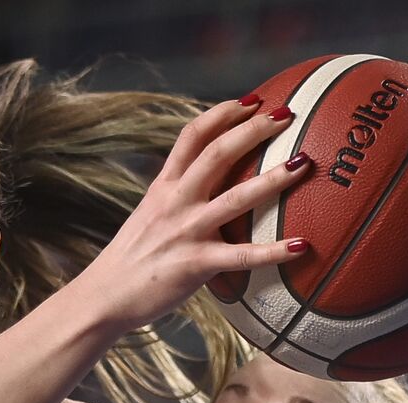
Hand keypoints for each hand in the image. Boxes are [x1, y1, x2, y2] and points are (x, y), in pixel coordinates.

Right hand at [76, 96, 311, 331]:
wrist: (102, 297)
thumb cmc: (130, 261)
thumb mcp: (149, 216)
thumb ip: (175, 198)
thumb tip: (204, 188)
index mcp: (164, 187)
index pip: (193, 136)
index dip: (223, 113)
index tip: (251, 101)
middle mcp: (175, 202)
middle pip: (218, 153)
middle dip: (254, 129)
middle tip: (286, 115)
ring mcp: (186, 231)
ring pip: (236, 198)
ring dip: (273, 178)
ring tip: (304, 163)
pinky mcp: (196, 264)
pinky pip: (243, 256)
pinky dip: (275, 251)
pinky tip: (303, 246)